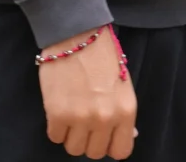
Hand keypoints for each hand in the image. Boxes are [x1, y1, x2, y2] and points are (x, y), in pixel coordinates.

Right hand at [38, 27, 136, 158]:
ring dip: (71, 136)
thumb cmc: (103, 57)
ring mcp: (80, 118)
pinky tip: (61, 108)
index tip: (104, 137)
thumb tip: (130, 136)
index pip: (121, 151)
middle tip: (85, 123)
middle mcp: (105, 118)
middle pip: (94, 153)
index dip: (110, 146)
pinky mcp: (57, 114)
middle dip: (89, 141)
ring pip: (73, 149)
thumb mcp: (123, 84)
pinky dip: (56, 127)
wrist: (77, 35)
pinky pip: (55, 137)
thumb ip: (124, 113)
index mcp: (126, 110)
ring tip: (72, 114)